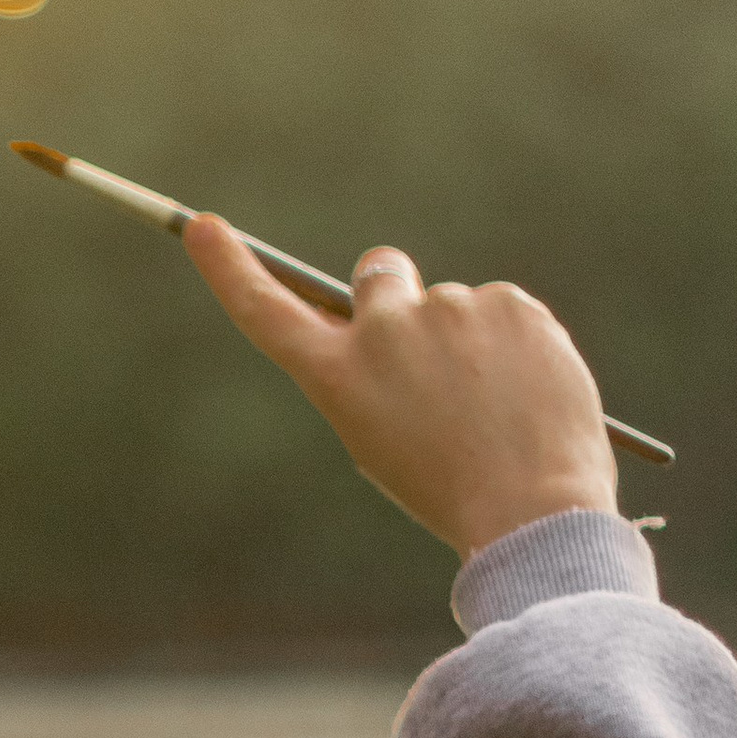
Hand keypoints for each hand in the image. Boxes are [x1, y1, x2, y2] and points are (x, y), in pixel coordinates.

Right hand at [184, 217, 617, 558]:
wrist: (532, 509)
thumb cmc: (451, 490)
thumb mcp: (383, 440)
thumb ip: (374, 372)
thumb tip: (405, 316)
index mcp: (338, 376)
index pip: (268, 310)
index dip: (230, 268)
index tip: (204, 228)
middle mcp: (384, 329)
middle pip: (380, 272)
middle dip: (398, 293)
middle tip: (434, 352)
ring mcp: (449, 308)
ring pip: (453, 304)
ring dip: (469, 336)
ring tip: (495, 404)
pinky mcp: (508, 302)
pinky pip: (506, 309)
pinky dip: (517, 342)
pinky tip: (526, 391)